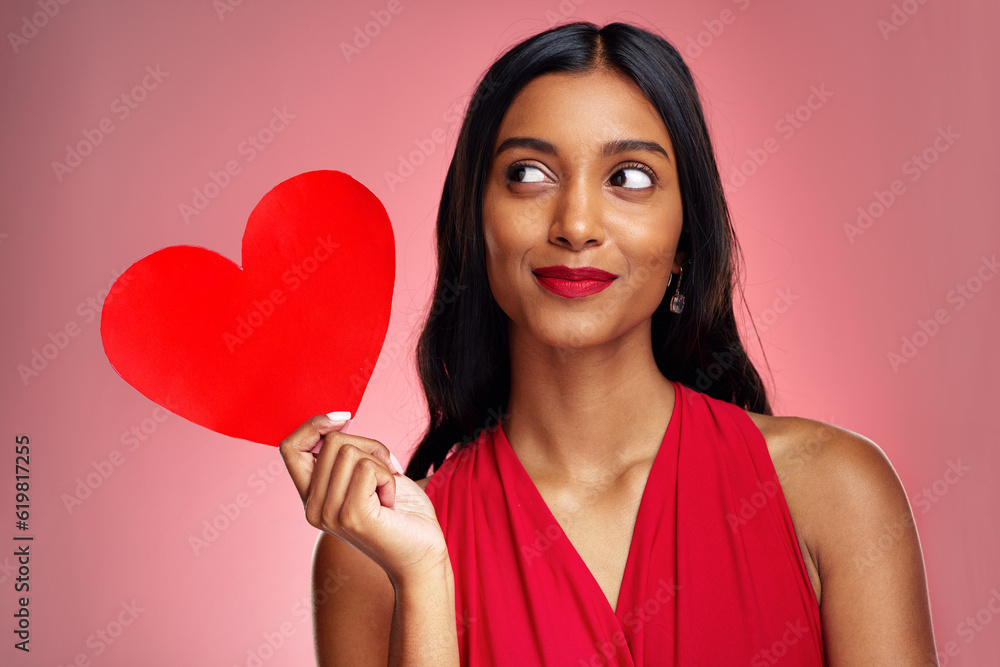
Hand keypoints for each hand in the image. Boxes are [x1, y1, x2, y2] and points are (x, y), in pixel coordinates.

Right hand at [279, 413, 448, 585]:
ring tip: (386, 491)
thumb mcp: (365, 475)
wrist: (422, 554)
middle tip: (385, 472)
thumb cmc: (401, 512)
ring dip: (380, 463)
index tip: (345, 419)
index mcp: (312, 498)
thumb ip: (344, 455)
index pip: (290, 448)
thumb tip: (336, 422)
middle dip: (368, 445)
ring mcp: (329, 514)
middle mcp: (313, 508)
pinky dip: (388, 476)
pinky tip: (391, 501)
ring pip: (349, 450)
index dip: (314, 425)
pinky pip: (367, 467)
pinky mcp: (351, 516)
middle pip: (331, 441)